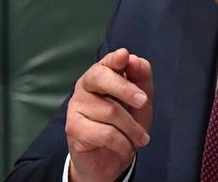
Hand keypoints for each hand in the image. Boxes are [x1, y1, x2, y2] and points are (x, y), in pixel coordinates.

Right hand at [65, 48, 153, 181]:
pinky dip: (123, 143)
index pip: (107, 61)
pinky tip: (127, 147)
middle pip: (100, 77)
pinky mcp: (73, 128)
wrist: (110, 160)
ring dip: (132, 128)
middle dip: (125, 88)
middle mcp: (85, 86)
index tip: (124, 56)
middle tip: (144, 102)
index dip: (115, 59)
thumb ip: (141, 78)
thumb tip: (134, 59)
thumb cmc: (127, 124)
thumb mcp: (142, 100)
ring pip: (110, 110)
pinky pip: (105, 133)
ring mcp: (76, 106)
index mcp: (102, 74)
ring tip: (140, 138)